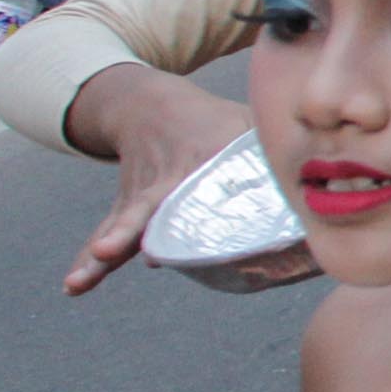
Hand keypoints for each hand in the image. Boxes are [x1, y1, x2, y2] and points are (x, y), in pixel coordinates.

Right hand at [60, 64, 256, 294]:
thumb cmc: (214, 122)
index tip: (192, 214)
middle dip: (128, 230)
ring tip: (78, 281)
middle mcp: (164, 178)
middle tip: (109, 251)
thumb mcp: (245, 123)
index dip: (196, 199)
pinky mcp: (126, 206)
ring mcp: (140, 194)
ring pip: (121, 226)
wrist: (150, 104)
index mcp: (201, 155)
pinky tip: (74, 286)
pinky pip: (107, 232)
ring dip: (101, 253)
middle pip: (148, 207)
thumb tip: (316, 185)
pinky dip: (90, 260)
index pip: (202, 182)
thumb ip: (276, 153)